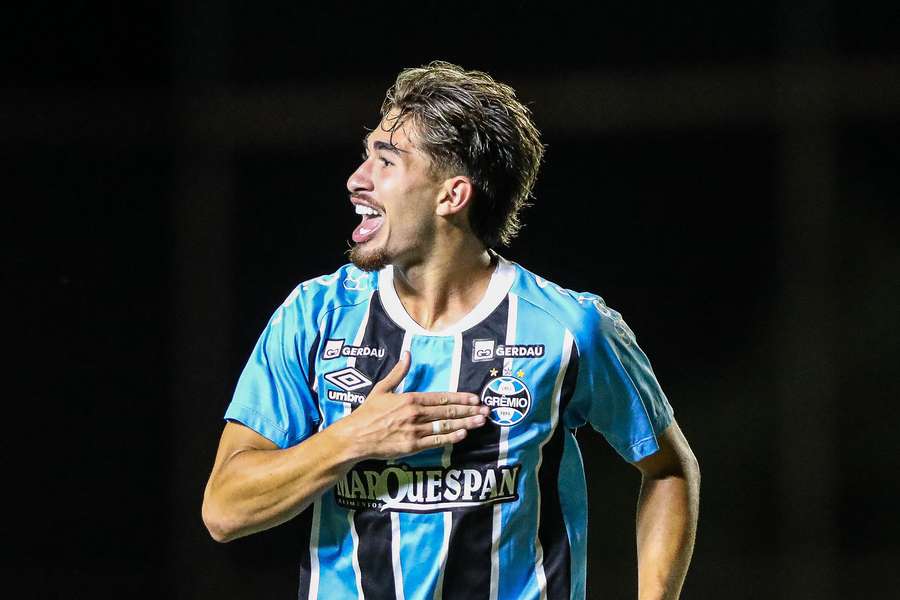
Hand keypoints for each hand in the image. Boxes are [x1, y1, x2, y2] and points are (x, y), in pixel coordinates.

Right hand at [337, 352, 488, 459]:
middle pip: (448, 411)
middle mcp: (415, 414)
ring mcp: (415, 431)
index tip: (475, 398)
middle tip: (486, 411)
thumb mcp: (381, 388)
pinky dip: (451, 438)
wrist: (354, 437)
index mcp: (410, 398)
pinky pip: (436, 442)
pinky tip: (463, 434)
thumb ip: (398, 372)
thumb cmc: (367, 413)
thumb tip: (407, 354)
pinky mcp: (412, 446)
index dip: (460, 397)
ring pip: (446, 426)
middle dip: (469, 411)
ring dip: (466, 424)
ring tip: (480, 422)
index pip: (441, 397)